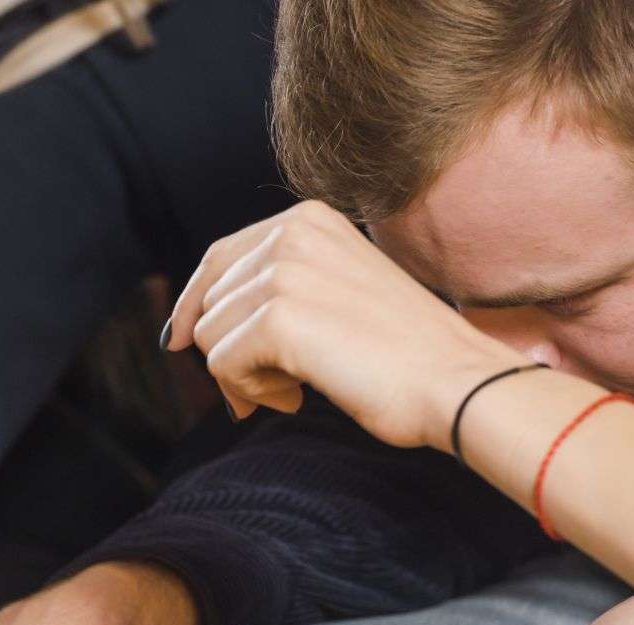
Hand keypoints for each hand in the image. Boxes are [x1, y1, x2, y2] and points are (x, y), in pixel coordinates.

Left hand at [163, 200, 524, 447]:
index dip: (193, 305)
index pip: (218, 260)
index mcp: (308, 219)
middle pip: (209, 304)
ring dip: (244, 376)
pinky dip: (250, 391)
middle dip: (228, 353)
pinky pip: (222, 366)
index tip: (178, 343)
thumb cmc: (400, 352)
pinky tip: (297, 395)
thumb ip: (275, 291)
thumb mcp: (332, 293)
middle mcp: (292, 233)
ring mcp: (284, 272)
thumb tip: (187, 330)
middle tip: (275, 384)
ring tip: (298, 385)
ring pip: (209, 337)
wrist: (455, 380)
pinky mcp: (278, 318)